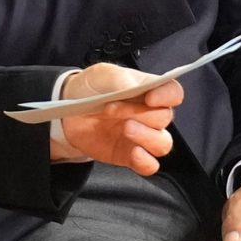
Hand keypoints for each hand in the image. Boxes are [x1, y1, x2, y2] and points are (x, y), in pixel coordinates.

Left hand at [54, 65, 180, 175]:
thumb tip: (134, 86)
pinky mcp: (130, 156)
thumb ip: (120, 78)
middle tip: (112, 108)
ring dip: (147, 137)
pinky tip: (134, 153)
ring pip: (163, 143)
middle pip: (165, 118)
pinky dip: (146, 161)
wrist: (67, 113)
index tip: (150, 98)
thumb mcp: (101, 74)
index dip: (167, 96)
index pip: (173, 93)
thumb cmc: (89, 90)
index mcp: (148, 91)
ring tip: (125, 129)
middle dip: (140, 113)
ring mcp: (141, 137)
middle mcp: (149, 115)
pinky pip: (150, 165)